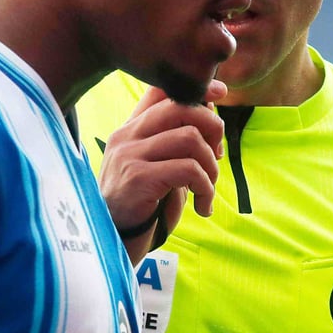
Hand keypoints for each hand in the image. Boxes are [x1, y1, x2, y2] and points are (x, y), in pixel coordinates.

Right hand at [98, 79, 225, 263]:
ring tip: (207, 189)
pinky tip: (203, 206)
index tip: (220, 92)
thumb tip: (212, 110)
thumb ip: (178, 142)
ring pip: (190, 138)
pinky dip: (206, 188)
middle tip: (217, 156)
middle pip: (180, 106)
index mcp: (131, 129)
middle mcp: (126, 136)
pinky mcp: (138, 178)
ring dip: (211, 166)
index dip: (196, 88)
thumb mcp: (160, 168)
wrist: (113, 244)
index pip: (161, 90)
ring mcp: (129, 155)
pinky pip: (188, 169)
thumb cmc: (143, 207)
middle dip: (212, 126)